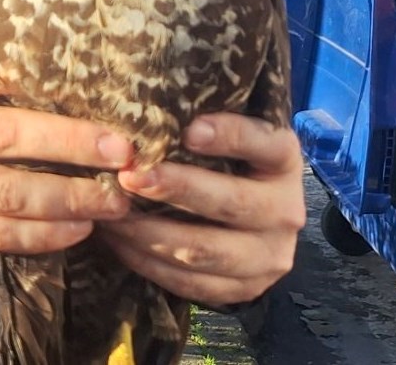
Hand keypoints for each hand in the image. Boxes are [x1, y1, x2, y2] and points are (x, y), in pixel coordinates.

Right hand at [0, 56, 132, 253]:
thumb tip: (65, 58)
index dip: (58, 123)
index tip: (113, 125)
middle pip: (5, 155)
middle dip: (72, 157)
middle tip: (126, 160)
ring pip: (3, 204)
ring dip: (65, 205)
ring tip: (114, 202)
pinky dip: (40, 237)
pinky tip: (79, 229)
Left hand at [101, 113, 305, 305]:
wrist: (249, 227)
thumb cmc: (221, 165)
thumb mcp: (221, 140)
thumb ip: (195, 126)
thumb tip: (142, 106)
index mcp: (284, 161)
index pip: (265, 143)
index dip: (230, 136)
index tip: (187, 130)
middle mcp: (286, 210)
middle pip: (230, 202)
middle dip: (174, 188)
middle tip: (129, 176)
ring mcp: (269, 256)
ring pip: (204, 249)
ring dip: (148, 231)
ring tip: (109, 212)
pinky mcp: (246, 289)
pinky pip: (191, 282)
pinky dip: (148, 262)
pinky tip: (118, 241)